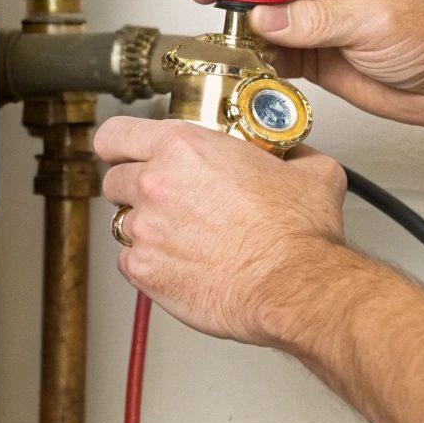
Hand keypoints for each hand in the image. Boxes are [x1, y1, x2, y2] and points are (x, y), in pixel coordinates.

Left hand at [95, 116, 348, 352]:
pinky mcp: (144, 270)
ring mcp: (146, 229)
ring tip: (182, 237)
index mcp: (185, 149)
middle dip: (135, 188)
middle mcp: (157, 184)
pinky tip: (180, 263)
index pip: (115, 134)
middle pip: (114, 179)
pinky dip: (149, 262)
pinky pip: (130, 260)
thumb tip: (292, 155)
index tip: (123, 152)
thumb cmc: (297, 235)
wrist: (293, 288)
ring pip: (124, 222)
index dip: (118, 144)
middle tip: (166, 199)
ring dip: (146, 227)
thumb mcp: (308, 170)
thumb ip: (288, 154)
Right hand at [187, 0, 423, 129]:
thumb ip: (314, 21)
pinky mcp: (311, 57)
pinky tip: (249, 70)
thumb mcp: (373, 22)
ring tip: (227, 49)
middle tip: (210, 18)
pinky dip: (253, 63)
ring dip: (237, 34)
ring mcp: (312, 24)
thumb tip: (263, 20)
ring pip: (257, 21)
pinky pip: (270, 55)